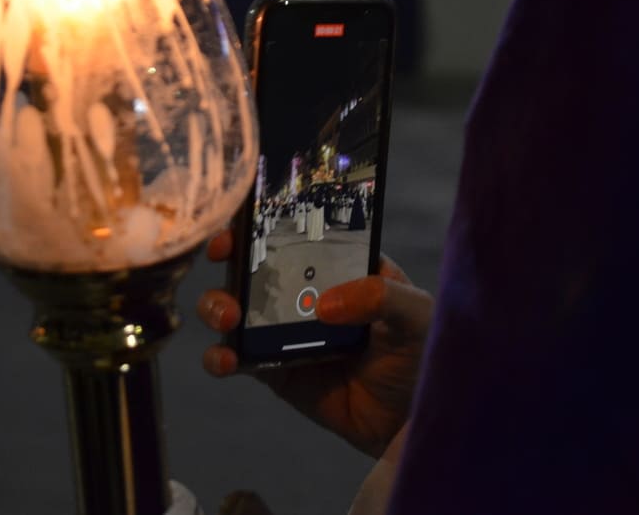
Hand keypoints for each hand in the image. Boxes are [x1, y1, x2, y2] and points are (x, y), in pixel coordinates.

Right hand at [197, 230, 432, 457]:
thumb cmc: (421, 355)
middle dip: (229, 254)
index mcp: (339, 264)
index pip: (296, 230)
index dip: (264, 218)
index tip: (245, 217)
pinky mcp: (274, 370)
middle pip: (253, 263)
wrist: (411, 420)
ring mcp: (284, 331)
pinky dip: (221, 357)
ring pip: (234, 308)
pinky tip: (227, 360)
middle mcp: (305, 291)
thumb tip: (326, 303)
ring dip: (217, 305)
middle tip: (224, 256)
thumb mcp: (416, 314)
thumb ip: (381, 296)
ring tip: (228, 318)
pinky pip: (236, 359)